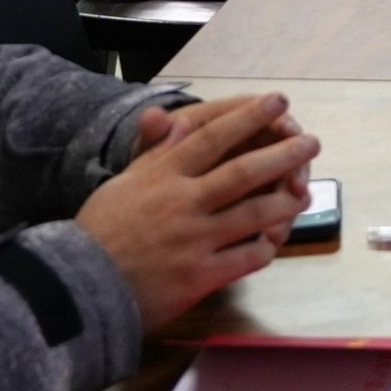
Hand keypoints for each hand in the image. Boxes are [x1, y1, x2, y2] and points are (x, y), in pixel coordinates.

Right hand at [78, 93, 320, 330]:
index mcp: (163, 175)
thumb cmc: (99, 233)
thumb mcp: (122, 183)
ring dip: (284, 202)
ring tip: (303, 192)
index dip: (249, 117)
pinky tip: (273, 242)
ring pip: (253, 214)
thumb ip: (154, 154)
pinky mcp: (200, 276)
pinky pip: (245, 258)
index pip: (214, 137)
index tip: (278, 101)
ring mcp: (194, 239)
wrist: (79, 289)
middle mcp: (183, 201)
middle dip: (283, 154)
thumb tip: (174, 118)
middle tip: (311, 141)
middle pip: (244, 171)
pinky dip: (263, 249)